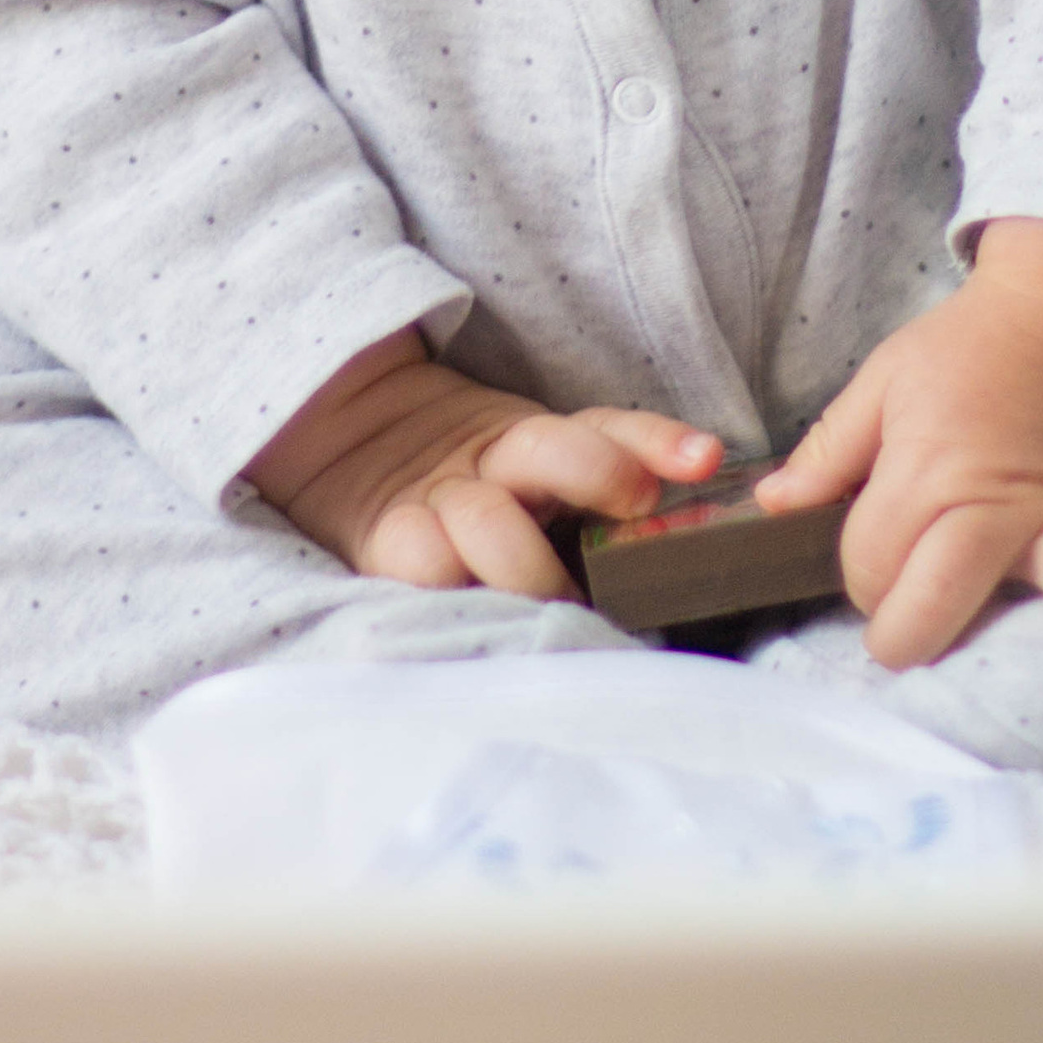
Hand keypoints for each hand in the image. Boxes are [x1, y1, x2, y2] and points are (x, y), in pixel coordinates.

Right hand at [253, 333, 723, 601]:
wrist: (338, 441)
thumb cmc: (467, 487)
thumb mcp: (533, 477)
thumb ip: (602, 488)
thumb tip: (699, 501)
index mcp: (538, 439)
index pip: (609, 427)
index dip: (658, 441)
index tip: (704, 461)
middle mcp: (494, 461)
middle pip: (552, 448)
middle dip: (596, 473)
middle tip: (630, 520)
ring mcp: (439, 498)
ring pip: (491, 523)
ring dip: (531, 568)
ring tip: (559, 608)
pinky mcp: (385, 535)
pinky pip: (423, 564)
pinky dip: (456, 590)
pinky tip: (483, 615)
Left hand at [753, 223, 1042, 704]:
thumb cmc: (975, 345)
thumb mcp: (884, 378)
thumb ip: (829, 448)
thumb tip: (775, 504)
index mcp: (923, 468)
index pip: (870, 562)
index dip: (859, 573)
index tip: (871, 557)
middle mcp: (986, 505)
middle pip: (928, 602)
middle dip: (902, 631)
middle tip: (901, 628)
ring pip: (1018, 605)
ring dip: (991, 648)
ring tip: (984, 687)